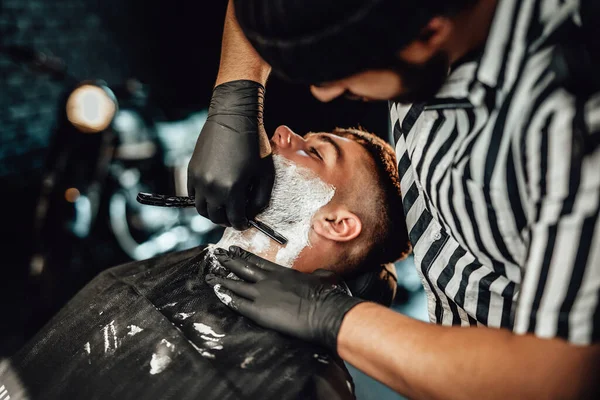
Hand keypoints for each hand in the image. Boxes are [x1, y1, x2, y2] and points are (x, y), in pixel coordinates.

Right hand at [187, 80, 274, 229]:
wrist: (234, 118)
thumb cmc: (254, 145)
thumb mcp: (265, 173)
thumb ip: (260, 198)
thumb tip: (252, 214)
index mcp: (232, 189)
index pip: (234, 219)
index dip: (241, 224)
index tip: (245, 223)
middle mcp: (212, 187)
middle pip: (216, 217)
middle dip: (227, 221)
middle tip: (235, 217)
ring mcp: (199, 179)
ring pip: (201, 209)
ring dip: (213, 212)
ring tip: (223, 207)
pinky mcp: (192, 170)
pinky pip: (193, 194)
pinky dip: (202, 199)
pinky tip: (214, 194)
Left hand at [205, 246, 364, 351]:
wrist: (323, 311)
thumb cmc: (326, 295)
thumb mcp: (323, 278)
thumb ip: (318, 275)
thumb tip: (324, 275)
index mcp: (283, 272)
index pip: (258, 262)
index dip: (244, 256)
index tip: (234, 250)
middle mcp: (269, 280)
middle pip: (243, 268)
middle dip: (229, 262)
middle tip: (217, 256)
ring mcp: (262, 294)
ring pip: (236, 284)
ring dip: (222, 280)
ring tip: (210, 276)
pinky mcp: (258, 311)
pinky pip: (237, 303)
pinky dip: (226, 297)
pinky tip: (218, 293)